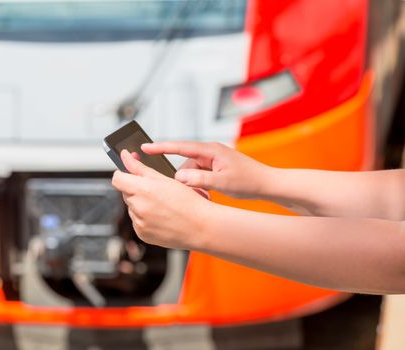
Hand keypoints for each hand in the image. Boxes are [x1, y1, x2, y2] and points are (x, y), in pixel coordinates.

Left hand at [111, 150, 211, 249]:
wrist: (201, 227)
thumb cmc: (188, 202)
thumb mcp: (165, 179)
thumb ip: (140, 167)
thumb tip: (125, 156)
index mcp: (143, 190)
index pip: (117, 179)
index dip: (122, 174)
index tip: (128, 173)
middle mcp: (138, 207)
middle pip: (126, 193)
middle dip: (136, 189)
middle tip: (156, 191)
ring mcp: (139, 223)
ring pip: (132, 207)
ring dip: (141, 204)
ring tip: (163, 206)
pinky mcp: (142, 234)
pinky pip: (137, 222)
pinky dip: (145, 218)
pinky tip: (162, 217)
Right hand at [142, 141, 270, 198]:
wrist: (267, 184)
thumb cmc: (248, 181)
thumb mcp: (222, 182)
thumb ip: (199, 179)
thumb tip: (179, 177)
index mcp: (210, 150)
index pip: (180, 146)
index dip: (160, 147)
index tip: (144, 147)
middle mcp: (210, 152)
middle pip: (185, 164)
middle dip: (184, 179)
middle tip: (191, 193)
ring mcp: (213, 159)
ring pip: (191, 172)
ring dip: (194, 185)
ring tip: (205, 197)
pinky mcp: (215, 167)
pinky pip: (199, 175)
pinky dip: (200, 186)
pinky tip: (208, 195)